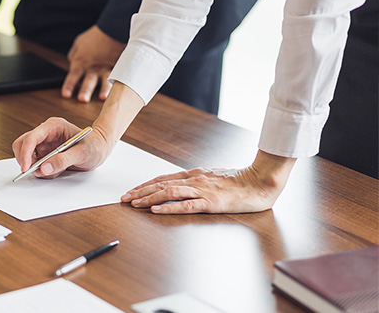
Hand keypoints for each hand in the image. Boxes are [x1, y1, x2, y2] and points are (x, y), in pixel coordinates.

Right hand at [12, 117, 110, 178]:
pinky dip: (41, 170)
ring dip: (34, 166)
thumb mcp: (82, 153)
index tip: (26, 167)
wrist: (100, 148)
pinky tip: (56, 170)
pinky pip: (35, 163)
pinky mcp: (45, 154)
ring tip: (53, 170)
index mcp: (53, 126)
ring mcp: (44, 144)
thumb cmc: (95, 145)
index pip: (32, 137)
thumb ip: (63, 160)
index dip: (26, 152)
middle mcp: (45, 134)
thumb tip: (44, 168)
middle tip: (36, 172)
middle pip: (23, 144)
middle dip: (26, 159)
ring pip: (26, 155)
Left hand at [62, 25, 124, 101]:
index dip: (69, 86)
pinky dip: (121, 84)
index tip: (66, 95)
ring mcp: (107, 69)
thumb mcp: (80, 42)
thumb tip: (71, 60)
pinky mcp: (119, 68)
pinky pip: (120, 77)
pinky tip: (124, 91)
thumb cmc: (95, 35)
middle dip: (85, 91)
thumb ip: (74, 53)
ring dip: (104, 90)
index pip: (73, 77)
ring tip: (104, 98)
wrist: (112, 28)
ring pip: (105, 81)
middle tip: (83, 99)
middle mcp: (93, 68)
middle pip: (88, 81)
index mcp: (81, 62)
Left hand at [120, 150, 295, 213]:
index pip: (163, 178)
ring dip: (149, 199)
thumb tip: (180, 186)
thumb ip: (197, 182)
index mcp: (194, 175)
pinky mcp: (211, 202)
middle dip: (140, 192)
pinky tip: (156, 211)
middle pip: (160, 184)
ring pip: (168, 192)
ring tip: (134, 204)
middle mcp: (194, 180)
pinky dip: (169, 207)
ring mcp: (202, 191)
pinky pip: (186, 205)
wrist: (260, 181)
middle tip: (124, 199)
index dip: (145, 185)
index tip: (131, 191)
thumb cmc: (239, 182)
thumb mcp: (213, 178)